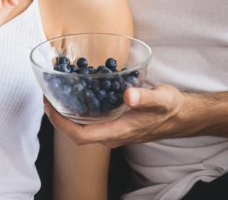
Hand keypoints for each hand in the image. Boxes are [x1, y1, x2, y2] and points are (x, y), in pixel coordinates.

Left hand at [45, 85, 185, 148]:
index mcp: (118, 132)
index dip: (60, 123)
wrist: (181, 116)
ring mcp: (112, 131)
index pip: (80, 136)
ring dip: (67, 113)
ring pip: (83, 127)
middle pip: (76, 132)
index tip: (48, 106)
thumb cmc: (171, 108)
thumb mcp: (160, 99)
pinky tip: (77, 92)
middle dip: (58, 116)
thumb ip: (145, 97)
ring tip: (56, 93)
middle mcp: (111, 135)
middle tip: (46, 95)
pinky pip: (91, 121)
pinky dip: (80, 108)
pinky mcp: (114, 124)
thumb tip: (128, 95)